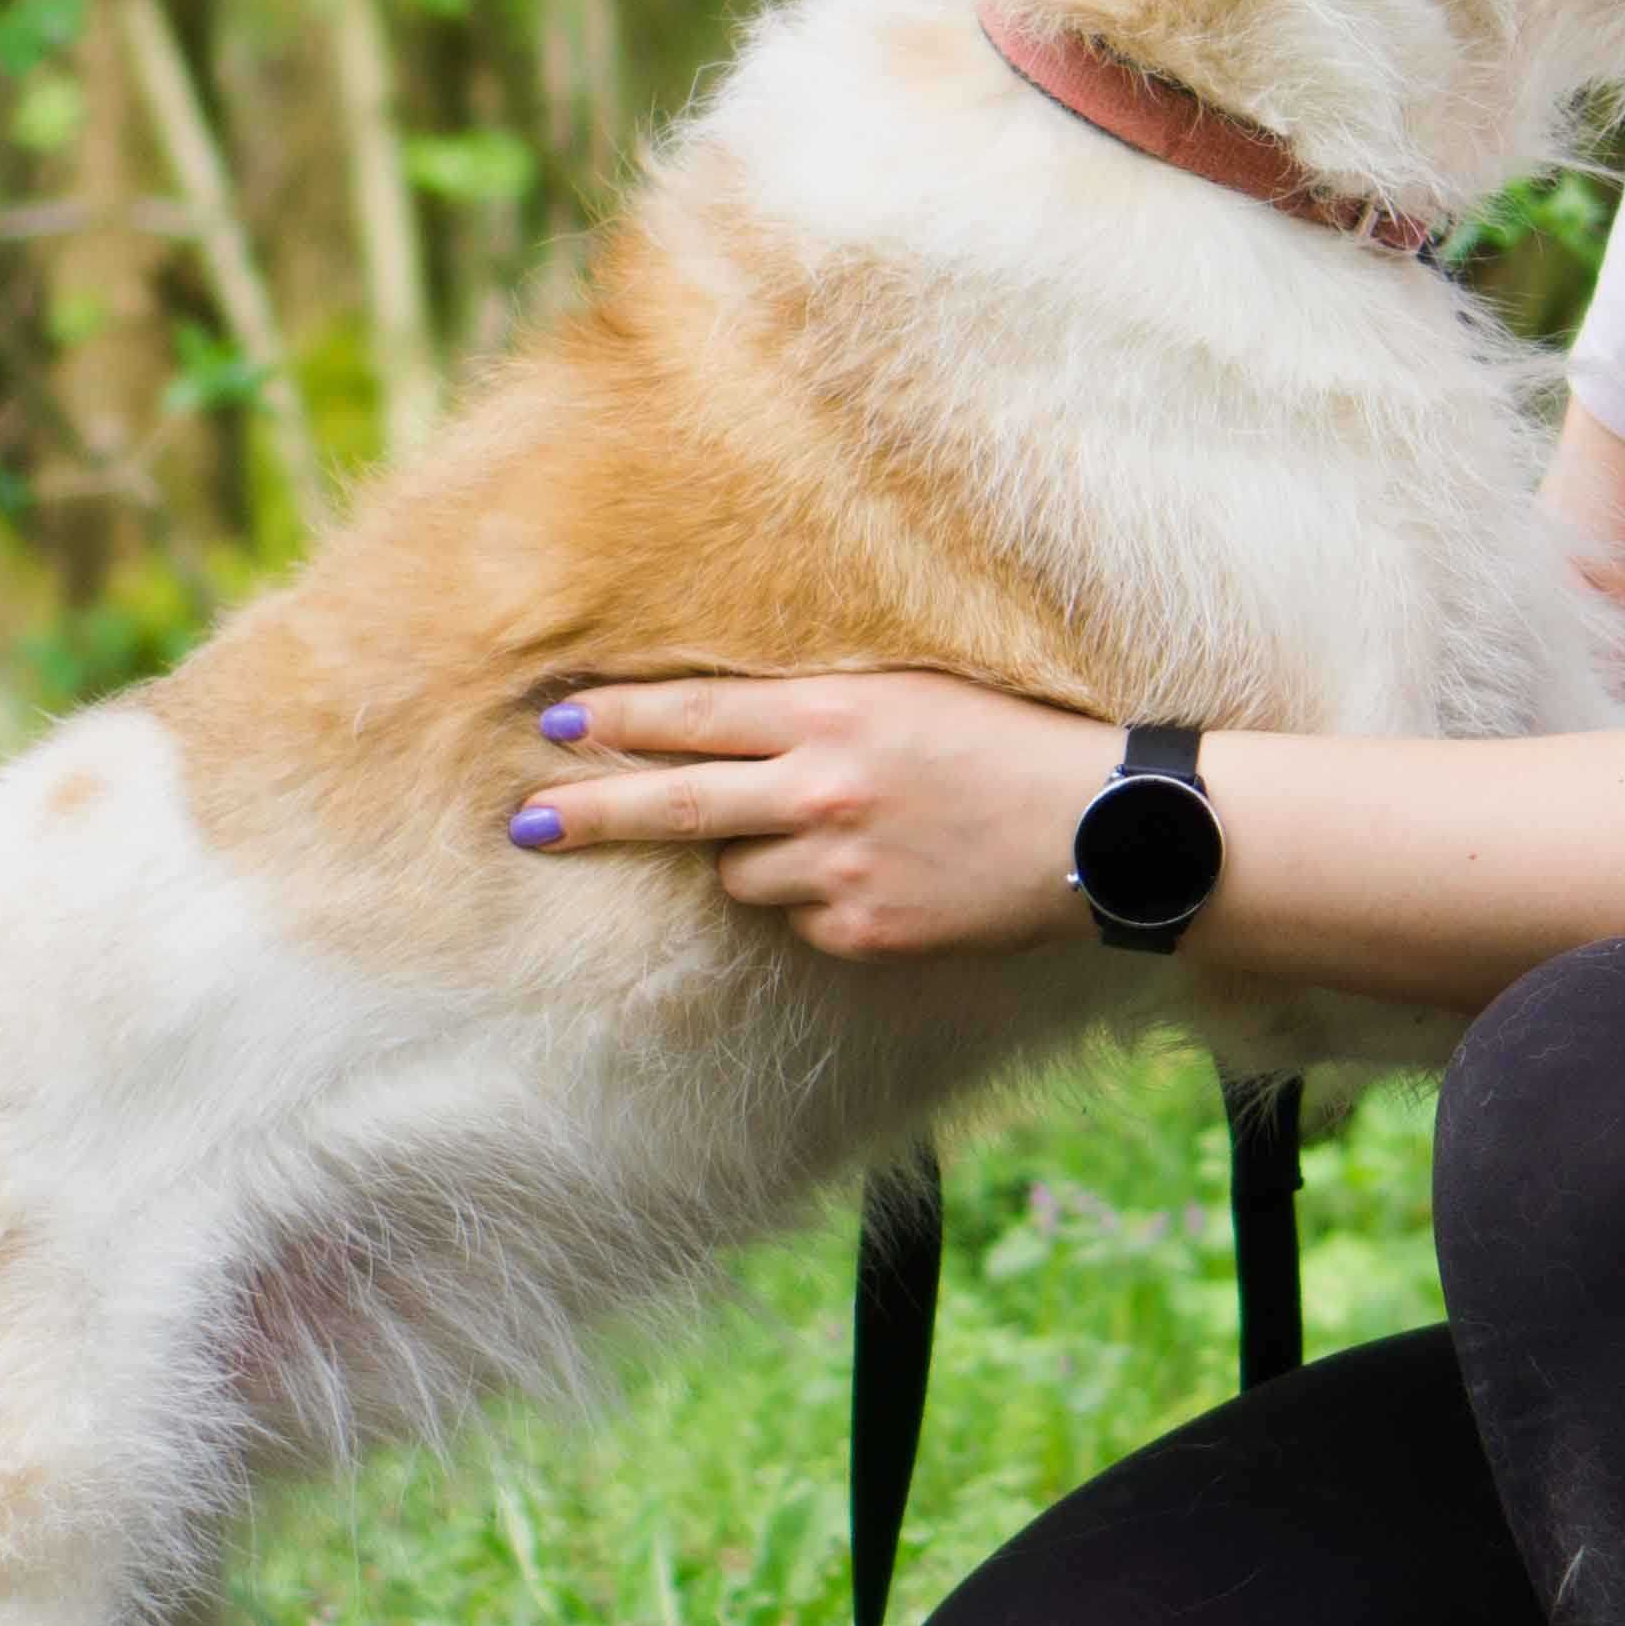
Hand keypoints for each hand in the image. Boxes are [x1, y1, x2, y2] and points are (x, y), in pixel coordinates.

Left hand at [509, 673, 1121, 959]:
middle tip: (522, 822)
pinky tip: (887, 878)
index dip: (619, 720)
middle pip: (675, 802)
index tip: (557, 724)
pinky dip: (821, 904)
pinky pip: (800, 920)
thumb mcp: (910, 694)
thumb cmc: (1008, 744)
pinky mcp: (863, 932)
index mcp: (835, 712)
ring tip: (843, 837)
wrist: (1102, 830)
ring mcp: (839, 868)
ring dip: (759, 857)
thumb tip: (713, 724)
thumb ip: (814, 708)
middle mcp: (824, 788)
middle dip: (589, 811)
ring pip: (741, 874)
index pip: (694, 715)